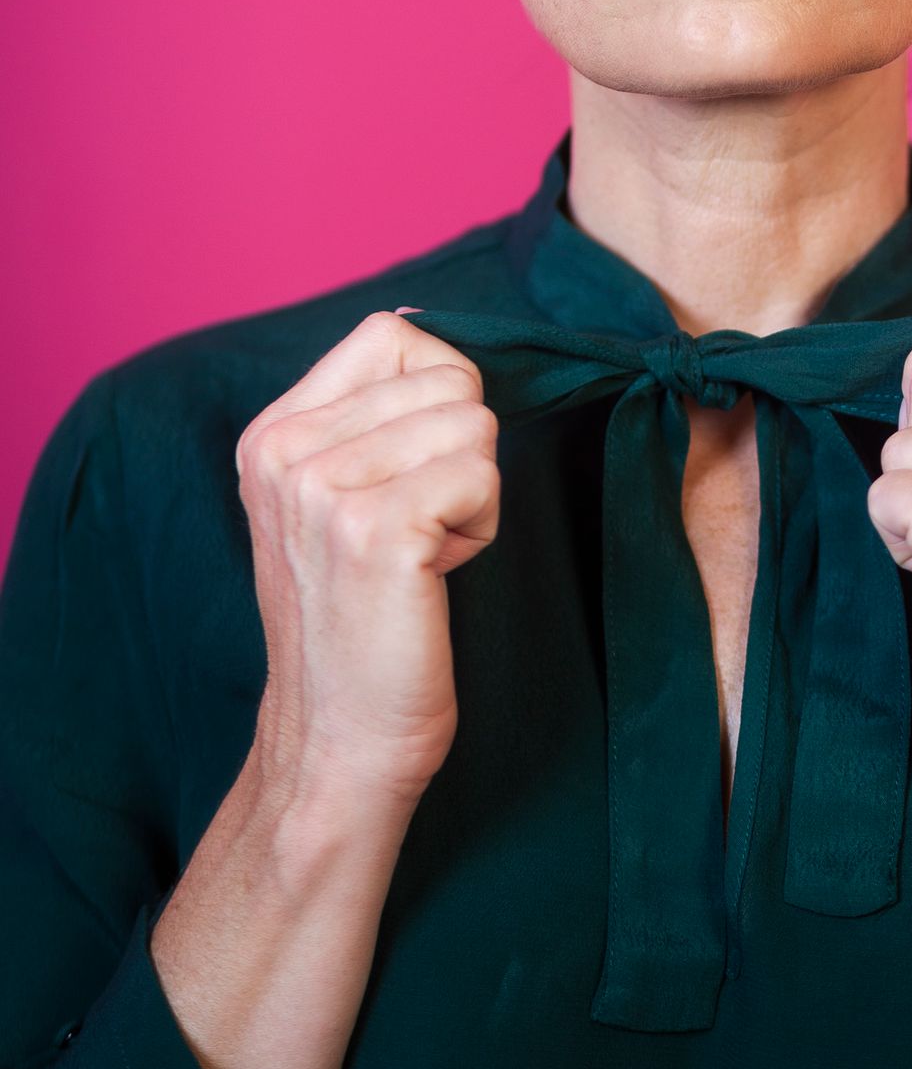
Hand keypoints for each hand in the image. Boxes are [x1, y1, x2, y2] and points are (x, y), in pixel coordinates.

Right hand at [235, 309, 501, 805]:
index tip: (408, 474)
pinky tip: (433, 577)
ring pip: (474, 422)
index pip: (393, 335)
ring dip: (472, 493)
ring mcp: (323, 487)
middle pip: (448, 377)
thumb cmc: (364, 620)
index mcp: (272, 433)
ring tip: (420, 556)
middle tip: (412, 534)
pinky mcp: (375, 529)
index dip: (438, 395)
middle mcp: (285, 450)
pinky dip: (480, 528)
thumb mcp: (335, 498)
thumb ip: (369, 416)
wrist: (339, 742)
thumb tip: (425, 326)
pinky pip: (482, 474)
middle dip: (459, 454)